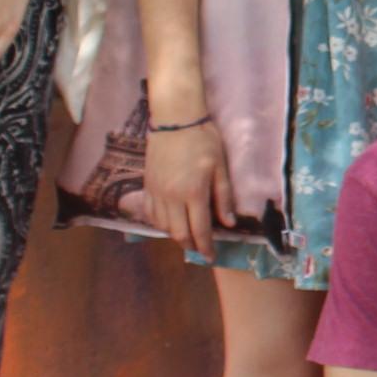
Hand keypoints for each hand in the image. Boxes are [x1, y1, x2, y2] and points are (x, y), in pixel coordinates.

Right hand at [143, 118, 238, 247]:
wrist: (175, 119)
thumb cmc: (203, 140)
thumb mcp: (220, 168)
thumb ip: (223, 198)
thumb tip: (229, 224)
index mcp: (193, 193)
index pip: (200, 230)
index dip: (206, 247)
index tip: (211, 257)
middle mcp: (172, 197)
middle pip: (178, 234)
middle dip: (191, 246)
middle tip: (200, 249)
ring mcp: (156, 192)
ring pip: (163, 226)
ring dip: (175, 236)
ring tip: (188, 235)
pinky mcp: (147, 186)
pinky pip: (151, 214)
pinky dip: (161, 224)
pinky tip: (170, 222)